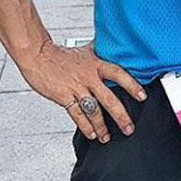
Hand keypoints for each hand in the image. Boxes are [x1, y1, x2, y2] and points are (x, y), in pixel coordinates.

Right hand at [18, 39, 146, 142]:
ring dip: (102, 125)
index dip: (131, 84)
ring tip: (107, 136)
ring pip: (93, 110)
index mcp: (96, 64)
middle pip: (109, 98)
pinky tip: (91, 134)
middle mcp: (88, 77)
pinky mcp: (64, 97)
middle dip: (120, 115)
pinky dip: (85, 126)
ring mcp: (76, 88)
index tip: (142, 96)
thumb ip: (100, 51)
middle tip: (129, 127)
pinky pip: (77, 115)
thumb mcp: (86, 50)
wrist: (38, 56)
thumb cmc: (61, 54)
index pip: (118, 74)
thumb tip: (114, 43)